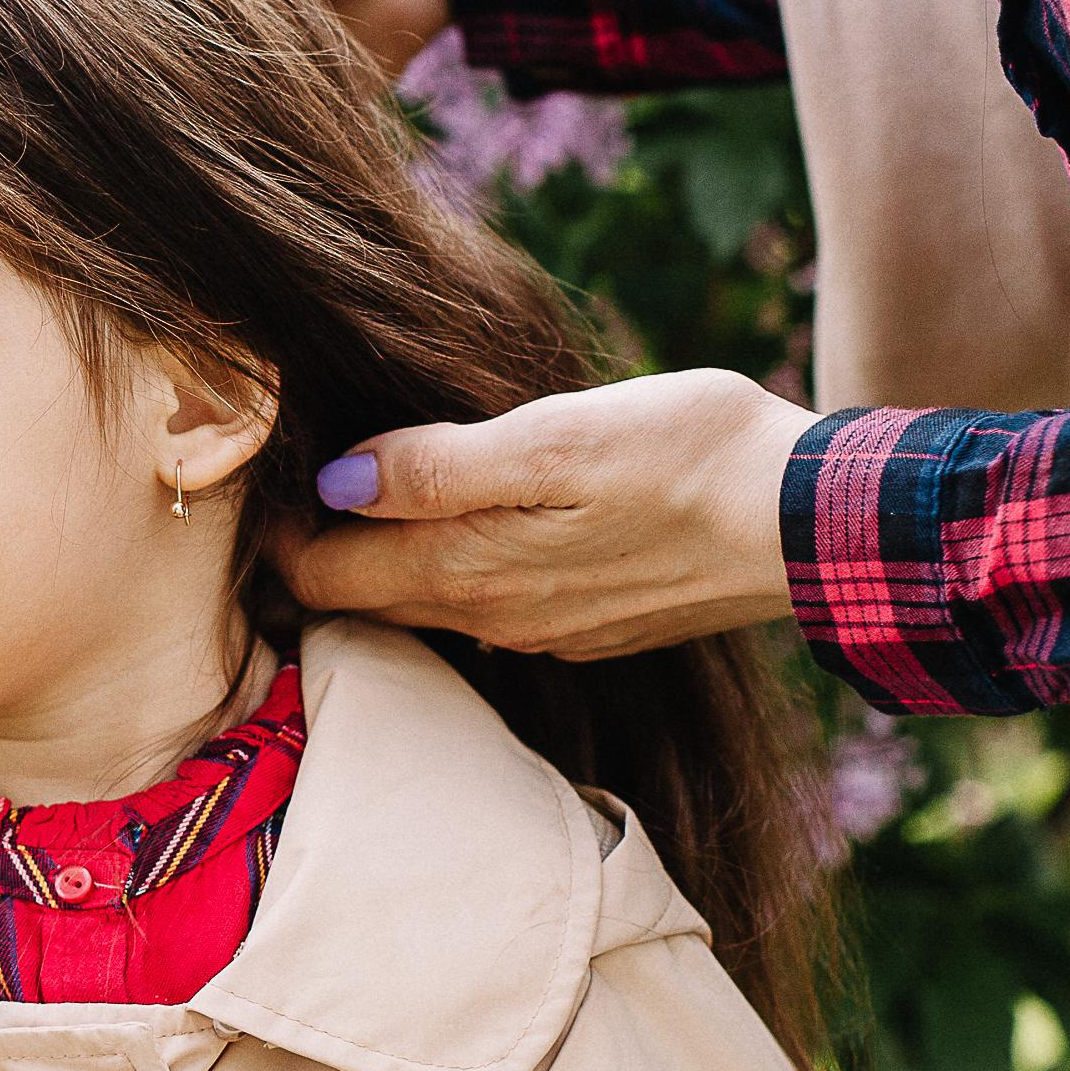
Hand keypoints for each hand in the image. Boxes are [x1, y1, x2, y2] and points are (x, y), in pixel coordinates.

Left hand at [281, 368, 805, 659]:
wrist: (812, 525)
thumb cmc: (690, 458)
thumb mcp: (555, 438)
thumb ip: (438, 466)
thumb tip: (337, 482)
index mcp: (469, 573)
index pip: (326, 574)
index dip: (279, 534)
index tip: (257, 482)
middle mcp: (494, 621)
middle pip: (365, 601)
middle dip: (317, 557)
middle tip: (281, 495)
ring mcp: (543, 632)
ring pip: (426, 608)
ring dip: (385, 567)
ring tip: (358, 505)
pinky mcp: (587, 628)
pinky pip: (488, 611)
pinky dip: (452, 575)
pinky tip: (464, 532)